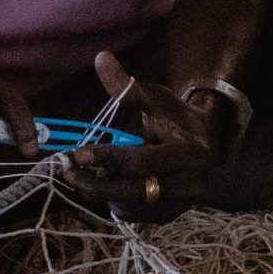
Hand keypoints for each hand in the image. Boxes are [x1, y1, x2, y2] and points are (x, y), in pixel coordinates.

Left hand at [59, 51, 229, 220]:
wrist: (204, 140)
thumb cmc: (174, 117)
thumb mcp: (153, 98)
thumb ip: (126, 86)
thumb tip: (101, 58)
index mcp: (189, 153)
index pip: (142, 161)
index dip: (107, 158)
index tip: (77, 154)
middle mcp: (190, 183)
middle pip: (135, 192)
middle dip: (97, 184)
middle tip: (69, 173)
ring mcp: (183, 204)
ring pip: (133, 207)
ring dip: (105, 193)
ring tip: (88, 175)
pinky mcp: (172, 216)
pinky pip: (137, 216)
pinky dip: (116, 202)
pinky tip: (104, 185)